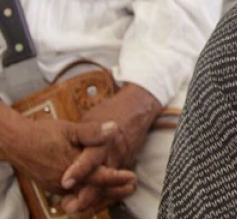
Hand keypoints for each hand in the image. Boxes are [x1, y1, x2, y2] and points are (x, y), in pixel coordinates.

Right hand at [3, 115, 133, 193]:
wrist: (16, 142)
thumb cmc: (42, 134)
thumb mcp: (70, 129)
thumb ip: (92, 132)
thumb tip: (113, 128)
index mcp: (70, 169)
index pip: (99, 178)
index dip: (117, 178)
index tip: (131, 177)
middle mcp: (64, 183)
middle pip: (93, 193)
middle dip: (113, 191)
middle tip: (131, 187)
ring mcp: (58, 187)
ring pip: (83, 196)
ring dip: (102, 193)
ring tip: (119, 189)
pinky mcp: (54, 186)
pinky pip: (75, 194)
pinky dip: (89, 193)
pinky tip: (99, 186)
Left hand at [58, 84, 160, 213]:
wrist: (139, 107)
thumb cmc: (113, 110)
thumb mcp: (91, 118)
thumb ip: (77, 138)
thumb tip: (58, 149)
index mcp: (105, 140)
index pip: (91, 159)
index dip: (79, 171)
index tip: (66, 182)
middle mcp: (114, 153)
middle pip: (101, 180)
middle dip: (87, 196)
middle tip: (70, 207)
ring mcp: (122, 161)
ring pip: (108, 187)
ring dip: (93, 200)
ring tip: (75, 208)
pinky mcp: (125, 165)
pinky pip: (114, 184)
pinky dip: (103, 195)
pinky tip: (91, 203)